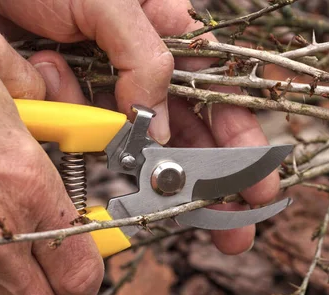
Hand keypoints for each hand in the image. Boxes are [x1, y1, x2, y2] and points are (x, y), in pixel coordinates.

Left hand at [0, 0, 281, 254]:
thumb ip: (144, 57)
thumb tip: (159, 125)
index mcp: (168, 33)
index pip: (222, 94)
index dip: (244, 143)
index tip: (258, 187)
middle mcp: (144, 66)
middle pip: (193, 132)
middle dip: (211, 181)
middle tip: (230, 228)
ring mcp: (106, 88)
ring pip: (143, 145)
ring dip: (148, 175)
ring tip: (150, 195)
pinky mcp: (70, 103)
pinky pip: (91, 142)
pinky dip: (87, 149)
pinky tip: (72, 130)